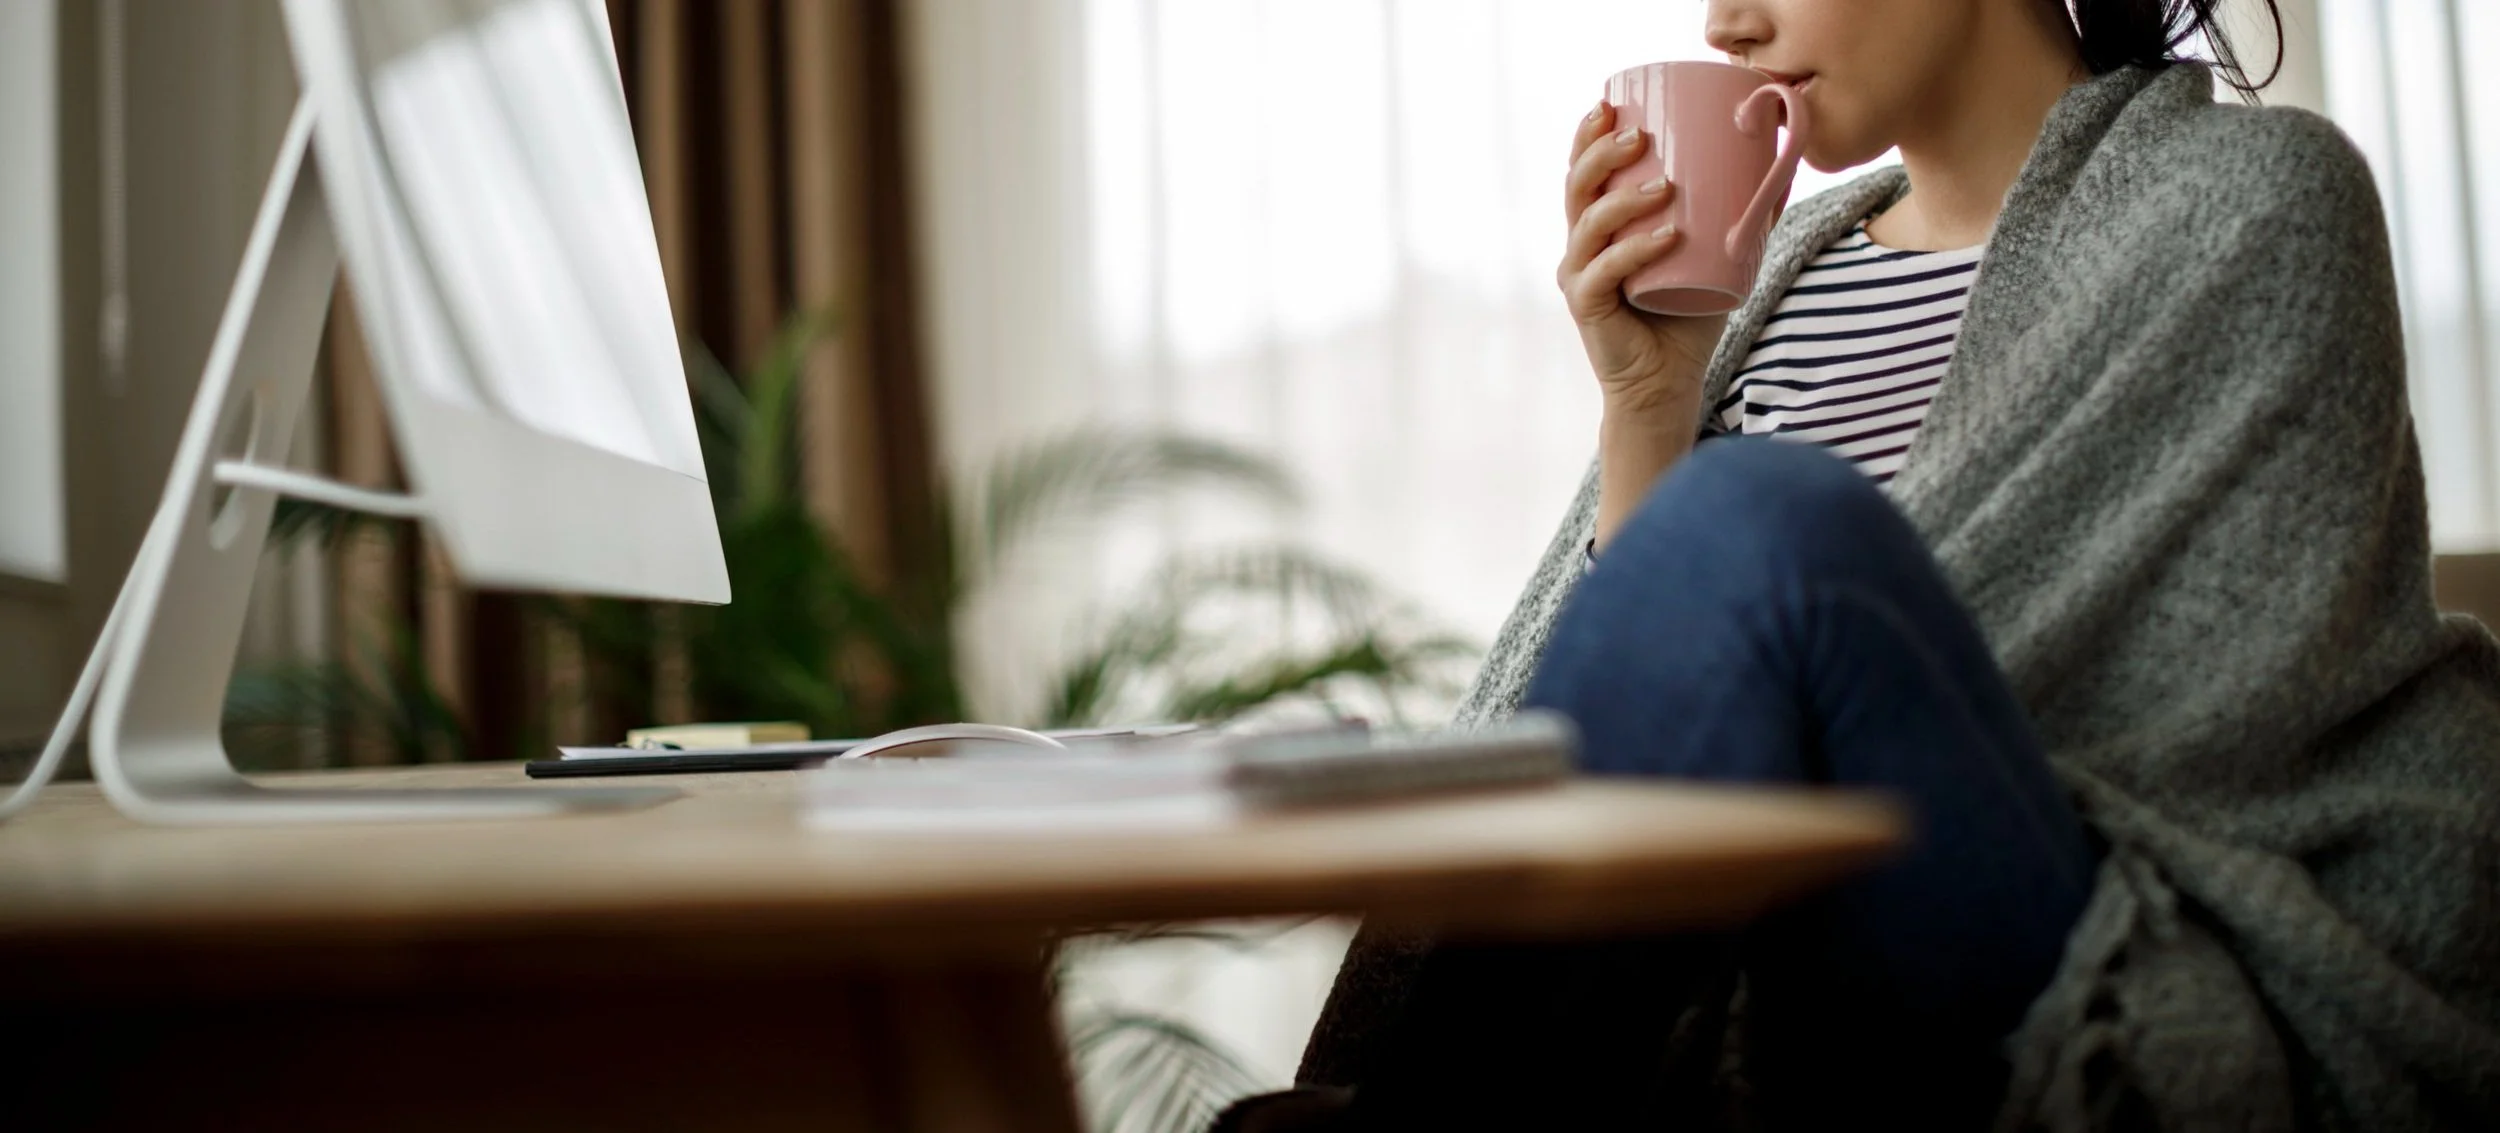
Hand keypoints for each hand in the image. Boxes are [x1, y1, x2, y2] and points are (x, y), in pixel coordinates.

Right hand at [1558, 101, 1728, 412]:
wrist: (1668, 382)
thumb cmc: (1688, 316)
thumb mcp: (1718, 256)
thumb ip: (1742, 217)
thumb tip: (1783, 170)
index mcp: (1600, 227)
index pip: (1584, 172)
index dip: (1588, 136)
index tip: (1610, 103)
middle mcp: (1581, 247)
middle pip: (1577, 188)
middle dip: (1601, 155)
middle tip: (1639, 135)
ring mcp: (1580, 277)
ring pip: (1588, 225)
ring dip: (1624, 199)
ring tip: (1663, 185)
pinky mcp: (1588, 309)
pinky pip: (1605, 272)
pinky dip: (1635, 251)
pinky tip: (1665, 236)